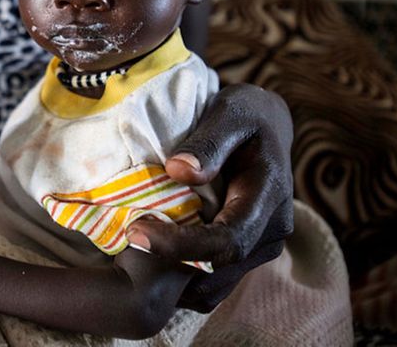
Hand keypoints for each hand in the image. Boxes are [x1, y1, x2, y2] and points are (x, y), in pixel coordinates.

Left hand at [127, 83, 294, 311]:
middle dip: (169, 267)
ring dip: (175, 280)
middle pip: (220, 269)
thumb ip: (209, 142)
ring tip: (132, 256)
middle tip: (124, 246)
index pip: (227, 241)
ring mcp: (263, 245)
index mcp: (269, 195)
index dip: (180, 246)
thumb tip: (179, 171)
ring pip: (217, 283)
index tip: (136, 232)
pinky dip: (183, 278)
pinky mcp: (249, 251)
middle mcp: (273, 230)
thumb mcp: (229, 113)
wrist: (267, 124)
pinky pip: (215, 278)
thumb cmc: (245, 113)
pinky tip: (152, 258)